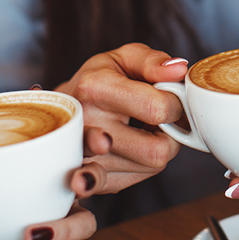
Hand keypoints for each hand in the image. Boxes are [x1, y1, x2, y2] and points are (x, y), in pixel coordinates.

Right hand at [56, 43, 186, 193]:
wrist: (59, 110)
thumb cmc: (99, 81)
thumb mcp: (125, 58)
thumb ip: (154, 62)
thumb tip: (179, 70)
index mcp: (96, 88)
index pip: (158, 109)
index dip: (176, 105)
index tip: (170, 100)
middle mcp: (86, 124)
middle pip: (157, 150)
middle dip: (169, 134)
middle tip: (158, 121)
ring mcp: (83, 157)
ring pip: (150, 167)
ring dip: (155, 149)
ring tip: (138, 130)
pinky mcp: (86, 180)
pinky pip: (134, 181)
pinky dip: (141, 165)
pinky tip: (129, 147)